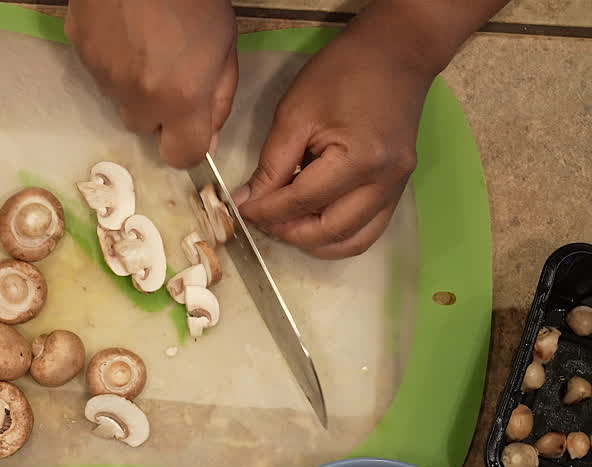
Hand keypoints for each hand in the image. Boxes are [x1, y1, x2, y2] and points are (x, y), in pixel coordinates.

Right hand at [66, 0, 237, 168]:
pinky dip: (111, 56)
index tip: (190, 127)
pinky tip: (123, 27)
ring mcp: (103, 75)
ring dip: (133, 81)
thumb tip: (209, 140)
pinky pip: (98, 70)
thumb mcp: (226, 44)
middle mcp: (138, 95)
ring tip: (145, 40)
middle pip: (145, 125)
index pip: (180, 156)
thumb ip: (218, 98)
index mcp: (181, 96)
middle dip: (158, 107)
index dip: (187, 145)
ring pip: (119, 97)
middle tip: (168, 66)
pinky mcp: (80, 51)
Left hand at [235, 30, 433, 258]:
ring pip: (354, 240)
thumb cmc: (344, 72)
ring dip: (315, 241)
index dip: (266, 211)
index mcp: (359, 161)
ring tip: (286, 223)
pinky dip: (339, 233)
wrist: (398, 51)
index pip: (302, 203)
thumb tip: (249, 201)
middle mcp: (385, 182)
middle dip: (289, 232)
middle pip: (330, 232)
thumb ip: (271, 165)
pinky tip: (313, 219)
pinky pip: (369, 227)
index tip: (242, 210)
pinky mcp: (399, 186)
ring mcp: (397, 187)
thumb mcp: (295, 114)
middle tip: (262, 219)